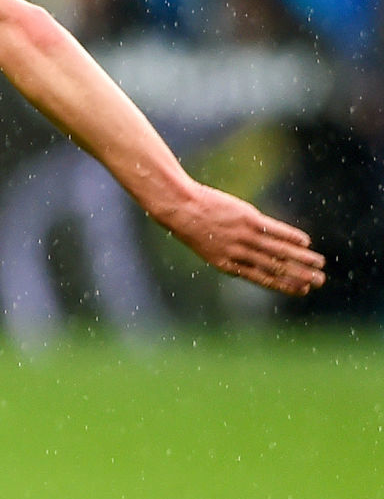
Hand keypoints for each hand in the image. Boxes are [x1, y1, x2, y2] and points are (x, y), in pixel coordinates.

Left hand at [155, 183, 326, 296]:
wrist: (179, 207)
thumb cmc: (192, 225)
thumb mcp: (210, 245)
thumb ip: (233, 251)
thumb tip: (255, 254)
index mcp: (226, 265)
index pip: (262, 278)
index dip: (284, 285)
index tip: (302, 291)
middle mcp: (238, 254)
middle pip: (274, 268)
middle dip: (299, 276)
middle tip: (319, 282)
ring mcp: (243, 237)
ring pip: (278, 251)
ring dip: (301, 258)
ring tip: (319, 264)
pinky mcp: (247, 220)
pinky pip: (275, 230)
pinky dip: (291, 237)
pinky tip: (306, 242)